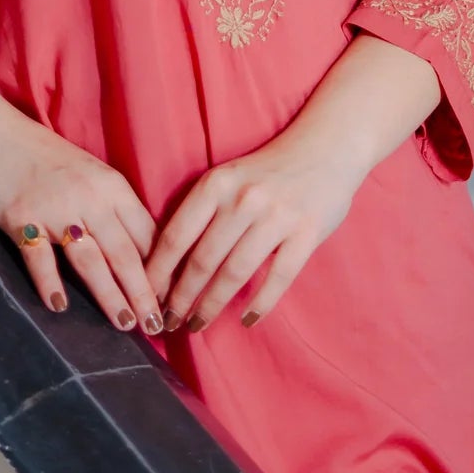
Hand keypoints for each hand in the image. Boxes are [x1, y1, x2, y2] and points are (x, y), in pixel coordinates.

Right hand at [0, 114, 165, 335]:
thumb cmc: (44, 157)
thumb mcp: (90, 175)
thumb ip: (114, 208)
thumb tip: (142, 253)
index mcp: (111, 186)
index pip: (147, 234)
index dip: (161, 270)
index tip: (171, 300)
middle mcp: (88, 197)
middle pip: (124, 252)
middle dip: (143, 293)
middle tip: (155, 327)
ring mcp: (54, 208)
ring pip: (90, 259)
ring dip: (109, 295)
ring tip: (124, 324)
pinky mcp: (21, 216)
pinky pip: (39, 256)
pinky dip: (49, 282)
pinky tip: (59, 305)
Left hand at [144, 131, 367, 333]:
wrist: (326, 146)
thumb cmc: (268, 170)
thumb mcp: (228, 177)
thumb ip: (204, 211)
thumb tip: (170, 262)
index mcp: (216, 183)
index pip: (176, 235)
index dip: (158, 271)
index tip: (147, 295)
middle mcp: (243, 200)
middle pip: (202, 260)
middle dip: (181, 298)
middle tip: (167, 322)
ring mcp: (276, 217)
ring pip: (235, 273)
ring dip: (212, 305)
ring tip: (198, 325)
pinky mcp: (306, 233)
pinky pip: (278, 278)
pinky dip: (260, 304)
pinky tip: (246, 319)